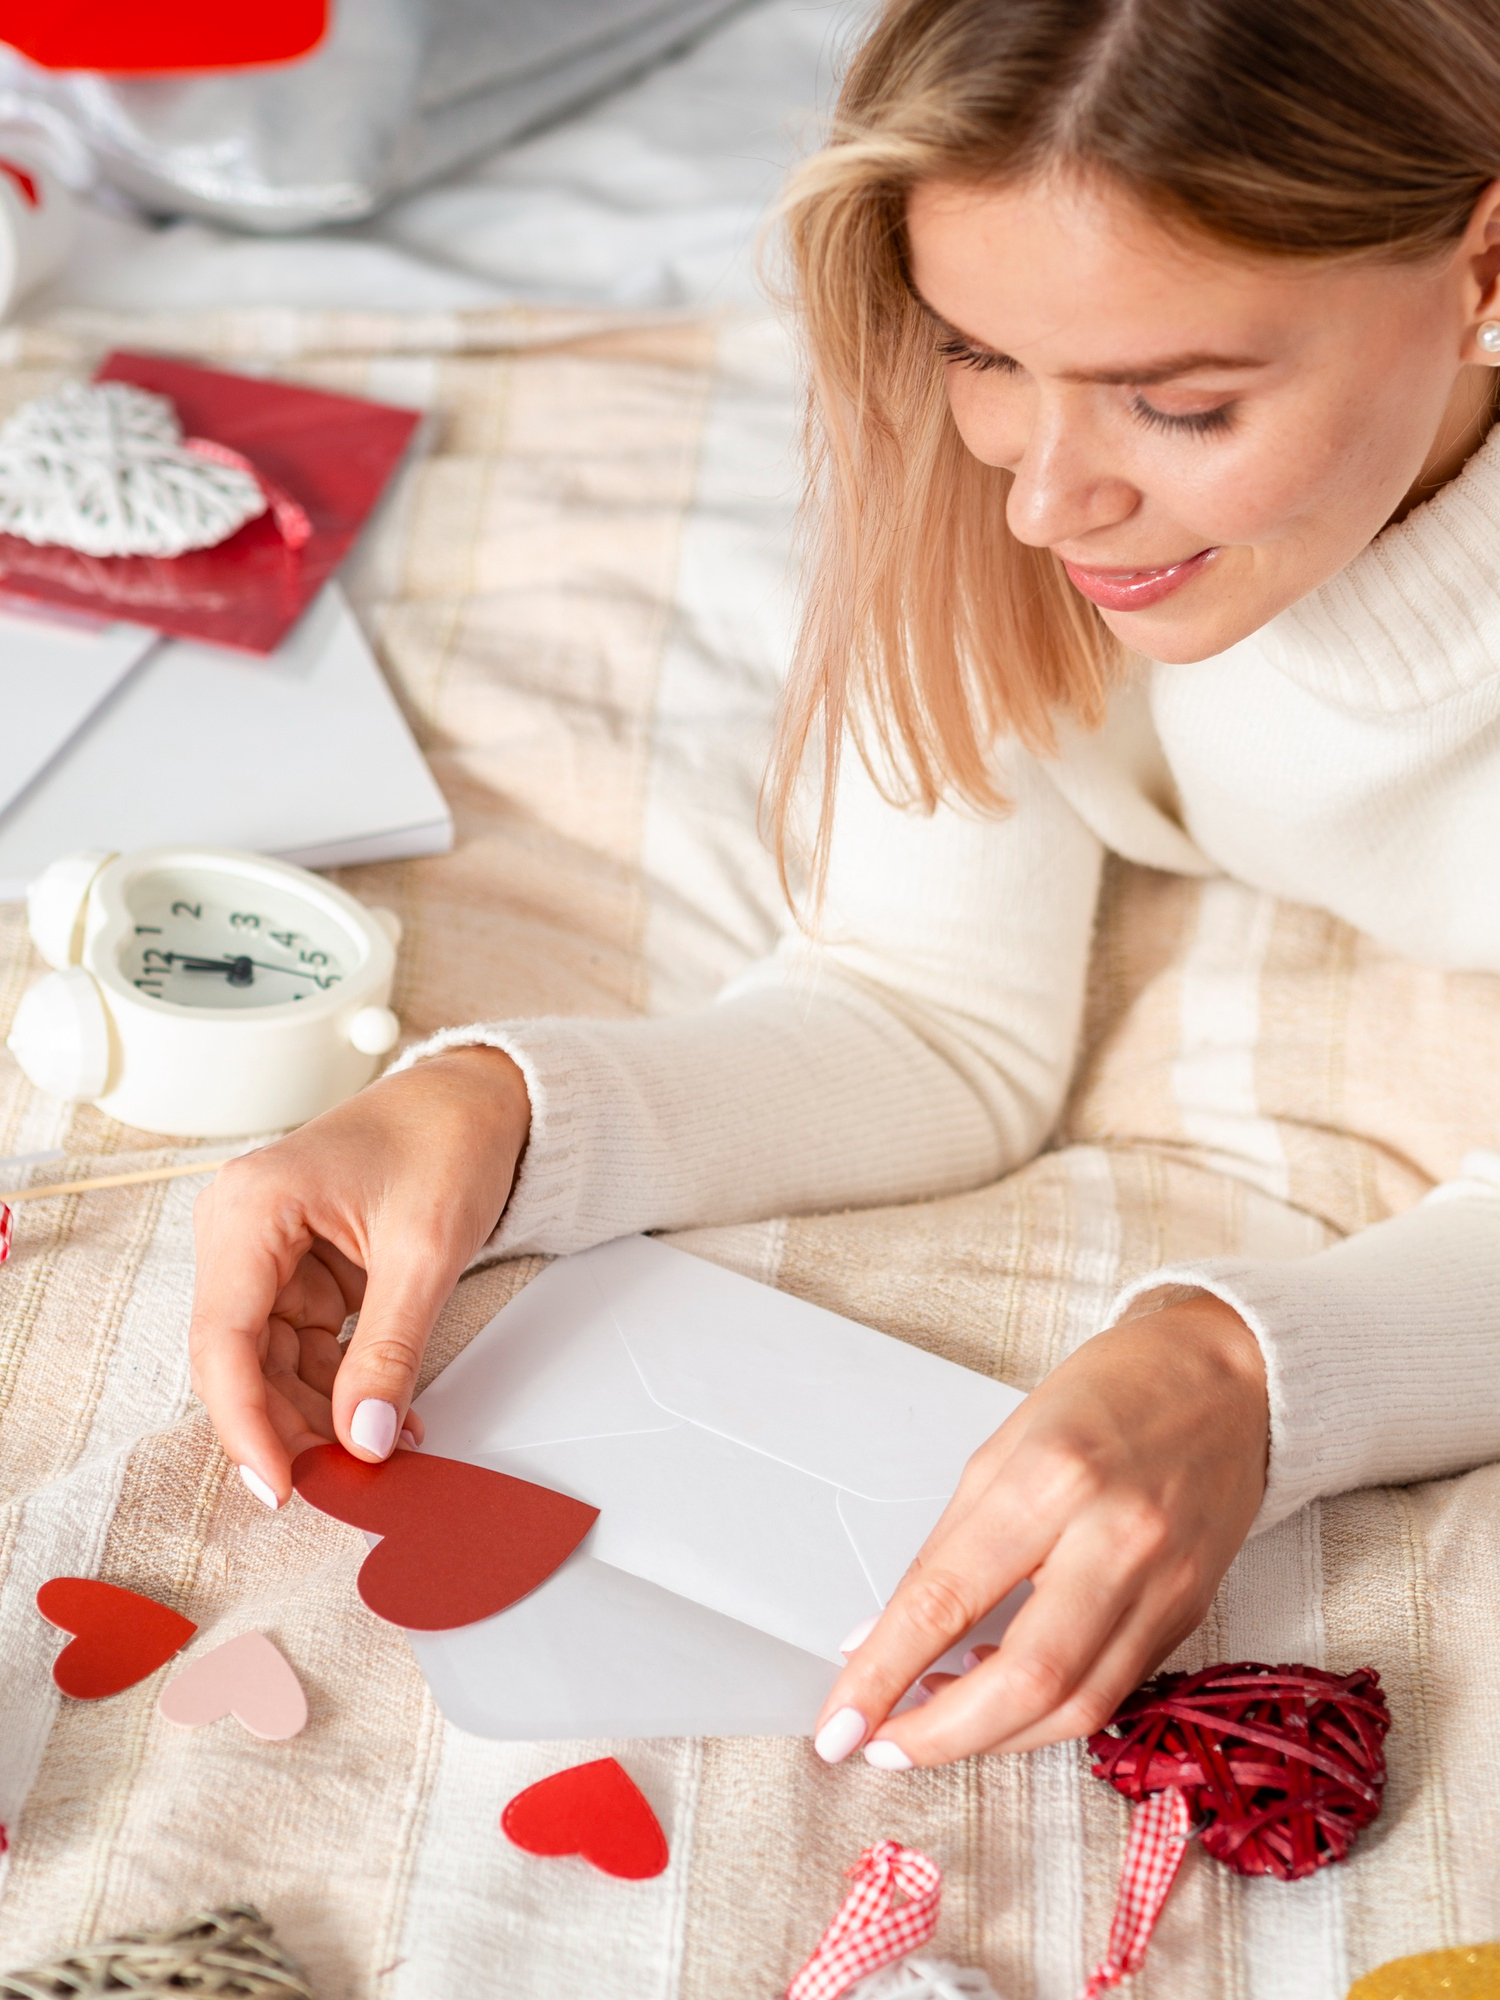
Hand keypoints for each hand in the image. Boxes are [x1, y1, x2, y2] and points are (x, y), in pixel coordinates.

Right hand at [189, 1045, 529, 1507]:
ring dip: (320, 1413)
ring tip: (382, 1449)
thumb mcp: (425, 1250)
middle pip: (240, 1358)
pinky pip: (303, 1345)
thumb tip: (361, 1439)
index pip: (225, 1340)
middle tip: (346, 1484)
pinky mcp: (296, 1269)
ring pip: (271, 1362)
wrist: (476, 1098)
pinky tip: (384, 1416)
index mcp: (252, 1207)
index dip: (246, 1423)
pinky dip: (340, 1385)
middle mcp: (240, 1228)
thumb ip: (389, 1350)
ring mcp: (265, 1250)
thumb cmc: (447, 1139)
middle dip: (290, 1425)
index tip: (284, 1487)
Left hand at [811, 1294, 1268, 1768]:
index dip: (884, 1672)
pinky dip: (1049, 1711)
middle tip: (883, 1747)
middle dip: (941, 1734)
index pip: (948, 1598)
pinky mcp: (1191, 1614)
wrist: (1231, 1378)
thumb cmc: (1108, 1394)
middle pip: (1026, 1679)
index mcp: (1053, 1479)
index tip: (839, 1721)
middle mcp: (1116, 1539)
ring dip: (994, 1738)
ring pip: (1076, 1706)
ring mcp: (1165, 1584)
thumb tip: (881, 1634)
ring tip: (935, 1725)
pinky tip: (1004, 1699)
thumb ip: (947, 1547)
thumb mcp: (1004, 1447)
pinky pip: (1113, 1689)